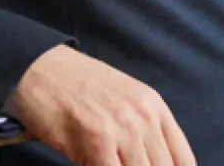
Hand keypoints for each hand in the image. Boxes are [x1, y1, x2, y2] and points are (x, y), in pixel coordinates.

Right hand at [5, 45, 196, 165]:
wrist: (39, 68)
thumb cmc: (76, 87)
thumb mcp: (122, 100)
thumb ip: (142, 132)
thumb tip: (150, 163)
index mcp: (154, 107)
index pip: (183, 161)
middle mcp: (144, 116)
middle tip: (120, 165)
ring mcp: (123, 127)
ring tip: (100, 161)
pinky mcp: (98, 137)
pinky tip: (89, 164)